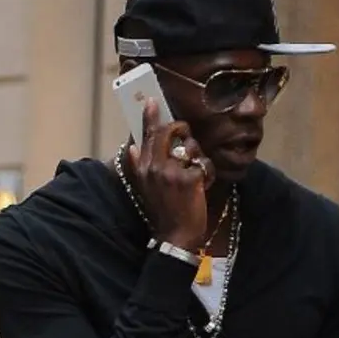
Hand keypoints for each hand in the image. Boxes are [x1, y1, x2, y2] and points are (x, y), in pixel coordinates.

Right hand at [127, 99, 215, 252]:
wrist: (176, 235)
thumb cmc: (163, 210)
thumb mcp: (145, 187)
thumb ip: (139, 165)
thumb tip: (131, 146)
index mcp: (144, 168)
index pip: (146, 136)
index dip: (151, 117)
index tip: (152, 102)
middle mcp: (155, 167)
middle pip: (168, 133)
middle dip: (180, 128)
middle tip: (184, 131)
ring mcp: (173, 172)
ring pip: (189, 146)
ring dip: (196, 155)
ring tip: (195, 170)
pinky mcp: (191, 179)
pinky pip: (203, 163)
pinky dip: (207, 172)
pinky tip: (203, 183)